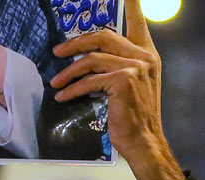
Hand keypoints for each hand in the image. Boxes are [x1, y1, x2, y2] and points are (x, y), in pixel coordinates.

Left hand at [50, 0, 180, 179]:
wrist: (145, 141)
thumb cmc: (136, 117)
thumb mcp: (134, 85)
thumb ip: (121, 65)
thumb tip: (90, 57)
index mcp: (148, 54)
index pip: (138, 22)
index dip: (131, 4)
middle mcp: (144, 57)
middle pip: (103, 36)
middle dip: (75, 43)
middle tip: (58, 52)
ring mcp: (135, 68)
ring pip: (91, 59)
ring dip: (69, 71)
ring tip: (56, 81)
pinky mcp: (123, 81)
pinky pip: (89, 80)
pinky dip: (72, 89)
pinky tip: (63, 96)